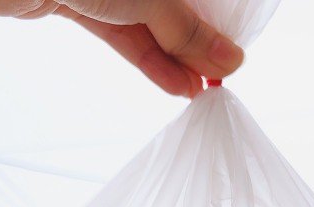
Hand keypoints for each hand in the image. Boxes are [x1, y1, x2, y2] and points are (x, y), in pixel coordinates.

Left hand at [0, 0, 243, 97]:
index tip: (232, 57)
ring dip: (176, 60)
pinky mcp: (81, 3)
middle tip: (218, 81)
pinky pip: (124, 35)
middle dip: (197, 46)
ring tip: (199, 92)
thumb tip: (230, 59)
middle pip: (176, 9)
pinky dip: (149, 60)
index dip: (218, 24)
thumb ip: (188, 31)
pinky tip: (175, 84)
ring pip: (151, 25)